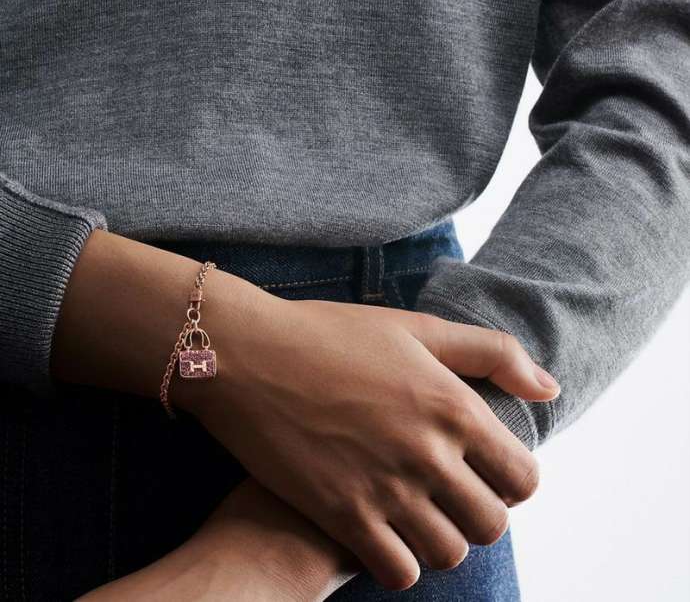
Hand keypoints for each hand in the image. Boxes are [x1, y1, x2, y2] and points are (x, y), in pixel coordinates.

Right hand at [53, 230, 556, 591]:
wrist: (249, 354)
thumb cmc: (332, 334)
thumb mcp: (418, 328)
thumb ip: (492, 354)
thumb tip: (549, 389)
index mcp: (454, 407)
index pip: (524, 479)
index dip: (512, 480)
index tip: (485, 470)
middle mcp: (429, 454)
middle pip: (491, 525)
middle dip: (479, 513)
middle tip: (450, 493)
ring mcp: (385, 489)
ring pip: (449, 553)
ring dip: (441, 538)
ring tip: (418, 513)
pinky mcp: (341, 514)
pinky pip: (398, 570)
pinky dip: (400, 559)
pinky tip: (383, 531)